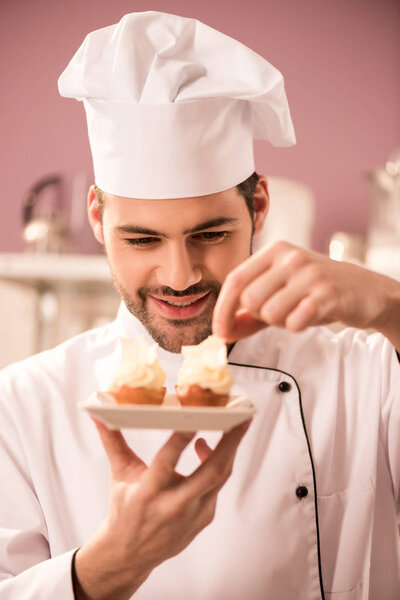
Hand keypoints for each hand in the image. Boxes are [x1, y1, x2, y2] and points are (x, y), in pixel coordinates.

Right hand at [74, 419, 249, 599]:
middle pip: (211, 473)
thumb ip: (113, 442)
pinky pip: (216, 486)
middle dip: (229, 444)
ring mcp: (193, 515)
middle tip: (242, 419)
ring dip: (231, 449)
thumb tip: (99, 413)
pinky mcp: (205, 518)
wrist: (131, 554)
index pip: (166, 463)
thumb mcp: (118, 475)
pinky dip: (217, 464)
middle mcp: (174, 505)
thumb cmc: (124, 508)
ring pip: (220, 478)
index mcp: (148, 493)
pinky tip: (209, 448)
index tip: (193, 420)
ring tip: (238, 424)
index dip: (180, 441)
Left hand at [213, 241, 399, 342]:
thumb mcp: (280, 293)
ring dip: (280, 322)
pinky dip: (298, 326)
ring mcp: (310, 274)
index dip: (222, 309)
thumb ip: (249, 313)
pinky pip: (294, 322)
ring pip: (269, 313)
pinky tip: (311, 315)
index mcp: (275, 251)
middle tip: (280, 312)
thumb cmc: (316, 291)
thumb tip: (221, 332)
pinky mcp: (327, 294)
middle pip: (249, 299)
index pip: (235, 279)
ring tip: (298, 311)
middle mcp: (291, 258)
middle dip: (259, 316)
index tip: (219, 331)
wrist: (366, 290)